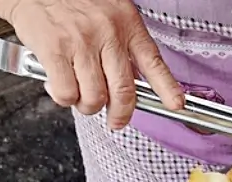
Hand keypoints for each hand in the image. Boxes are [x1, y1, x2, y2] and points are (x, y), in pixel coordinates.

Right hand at [0, 0, 184, 128]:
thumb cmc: (72, 1)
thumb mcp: (112, 14)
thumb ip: (125, 45)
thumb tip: (136, 81)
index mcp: (127, 25)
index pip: (154, 63)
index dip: (168, 88)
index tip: (176, 105)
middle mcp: (108, 34)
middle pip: (124, 91)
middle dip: (121, 114)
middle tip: (116, 120)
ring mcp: (81, 43)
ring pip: (94, 97)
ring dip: (88, 106)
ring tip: (81, 98)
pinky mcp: (55, 50)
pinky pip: (67, 92)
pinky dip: (65, 98)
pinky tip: (61, 87)